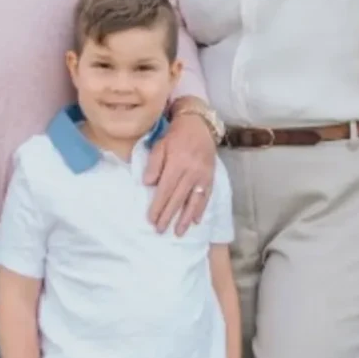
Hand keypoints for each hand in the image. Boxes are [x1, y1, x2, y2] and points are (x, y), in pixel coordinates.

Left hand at [144, 113, 216, 235]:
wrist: (198, 125)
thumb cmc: (175, 136)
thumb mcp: (159, 145)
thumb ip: (153, 164)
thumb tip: (148, 184)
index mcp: (176, 164)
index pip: (165, 190)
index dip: (158, 206)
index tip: (151, 219)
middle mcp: (191, 172)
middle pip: (178, 199)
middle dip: (168, 216)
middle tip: (160, 230)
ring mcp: (203, 175)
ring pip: (193, 201)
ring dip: (185, 219)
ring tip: (178, 232)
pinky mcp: (210, 176)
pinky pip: (206, 196)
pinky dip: (200, 209)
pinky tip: (195, 221)